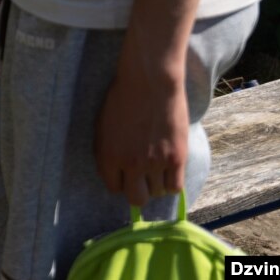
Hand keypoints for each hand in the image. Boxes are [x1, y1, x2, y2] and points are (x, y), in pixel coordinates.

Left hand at [94, 52, 188, 207]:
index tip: (126, 174)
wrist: (150, 81)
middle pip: (136, 199)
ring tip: (157, 166)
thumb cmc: (123, 98)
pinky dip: (172, 182)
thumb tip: (116, 173)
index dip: (121, 181)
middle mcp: (131, 164)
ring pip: (157, 193)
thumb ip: (108, 152)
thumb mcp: (104, 127)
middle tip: (142, 178)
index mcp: (108, 156)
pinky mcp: (176, 158)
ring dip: (156, 183)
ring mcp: (155, 163)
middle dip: (138, 190)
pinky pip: (175, 187)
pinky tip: (170, 169)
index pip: (114, 188)